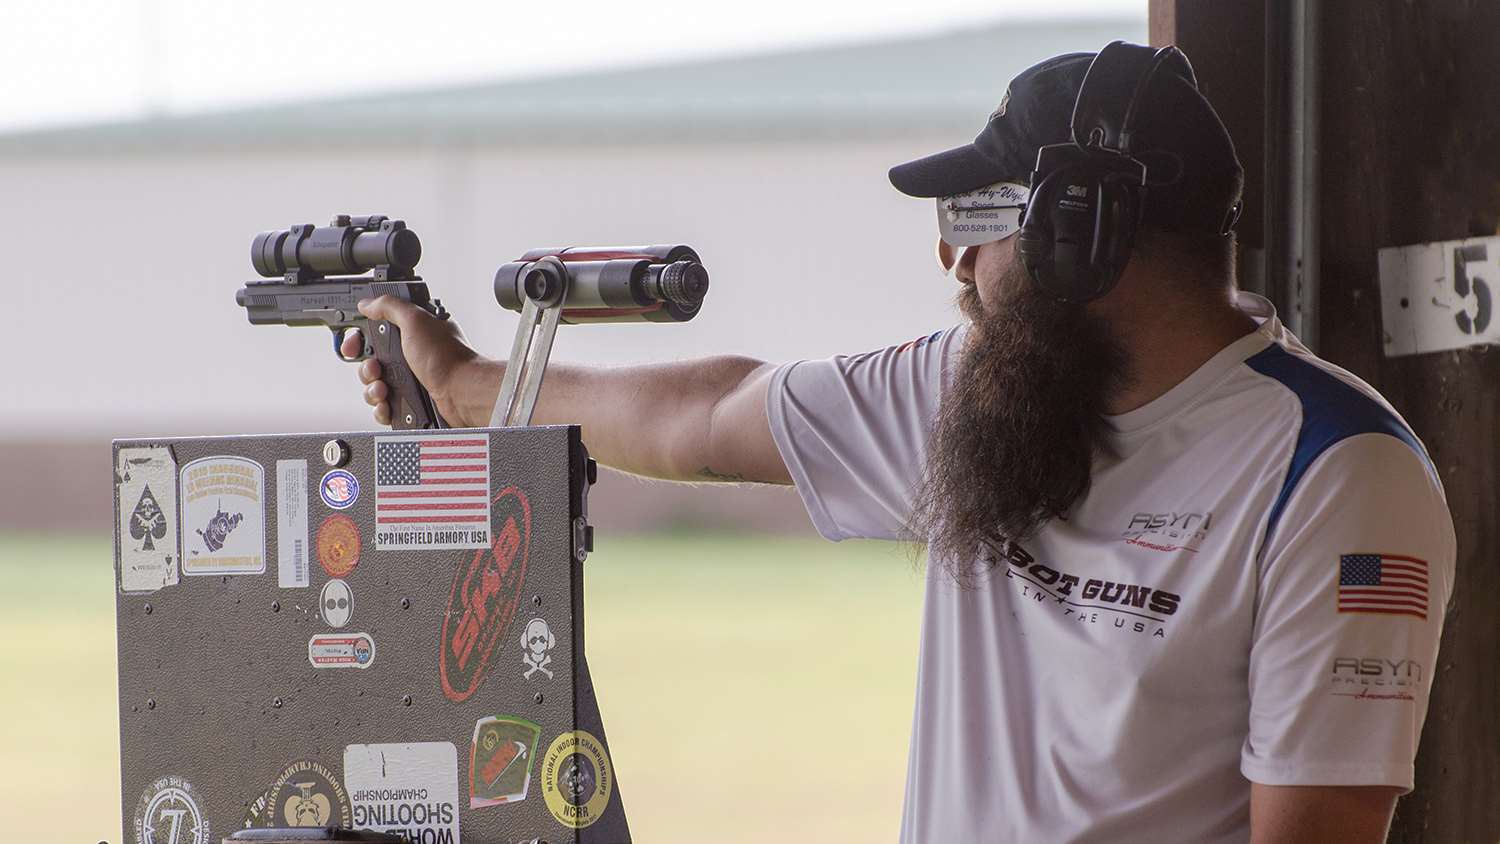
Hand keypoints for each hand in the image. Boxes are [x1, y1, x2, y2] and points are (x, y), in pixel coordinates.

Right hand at [342, 296, 483, 426]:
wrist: (462, 393)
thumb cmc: (446, 358)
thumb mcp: (415, 320)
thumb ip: (390, 307)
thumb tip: (368, 303)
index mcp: (411, 333)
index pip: (374, 333)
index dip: (358, 339)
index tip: (352, 346)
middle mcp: (410, 356)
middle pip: (370, 362)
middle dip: (366, 368)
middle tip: (375, 370)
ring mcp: (410, 381)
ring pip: (373, 386)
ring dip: (372, 390)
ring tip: (384, 390)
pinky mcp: (410, 403)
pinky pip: (384, 407)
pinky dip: (382, 408)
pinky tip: (388, 405)